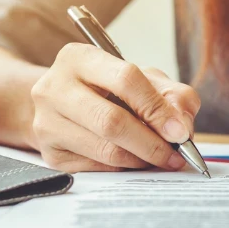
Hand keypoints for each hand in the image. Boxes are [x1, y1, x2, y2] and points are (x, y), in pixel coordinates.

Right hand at [30, 43, 200, 171]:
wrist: (59, 106)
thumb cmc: (106, 90)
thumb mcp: (141, 79)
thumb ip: (171, 95)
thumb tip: (181, 127)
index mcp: (78, 58)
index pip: (126, 79)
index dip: (157, 109)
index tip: (180, 131)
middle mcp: (54, 88)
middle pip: (112, 121)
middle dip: (151, 143)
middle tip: (175, 155)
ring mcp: (46, 123)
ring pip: (105, 150)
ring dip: (141, 159)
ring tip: (160, 159)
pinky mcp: (50, 153)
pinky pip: (96, 168)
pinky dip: (123, 168)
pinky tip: (134, 162)